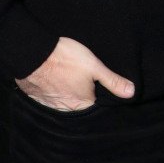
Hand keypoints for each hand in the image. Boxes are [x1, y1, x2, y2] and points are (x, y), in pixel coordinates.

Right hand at [15, 35, 134, 110]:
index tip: (97, 85)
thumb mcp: (94, 66)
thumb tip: (131, 93)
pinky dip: (52, 91)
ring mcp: (50, 104)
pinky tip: (53, 80)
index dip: (98, 94)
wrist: (32, 53)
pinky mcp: (37, 97)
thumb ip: (112, 81)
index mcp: (83, 104)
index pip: (96, 105)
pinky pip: (48, 98)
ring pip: (63, 101)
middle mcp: (67, 109)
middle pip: (79, 104)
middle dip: (81, 94)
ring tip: (67, 78)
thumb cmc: (64, 59)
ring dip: (66, 93)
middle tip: (79, 78)